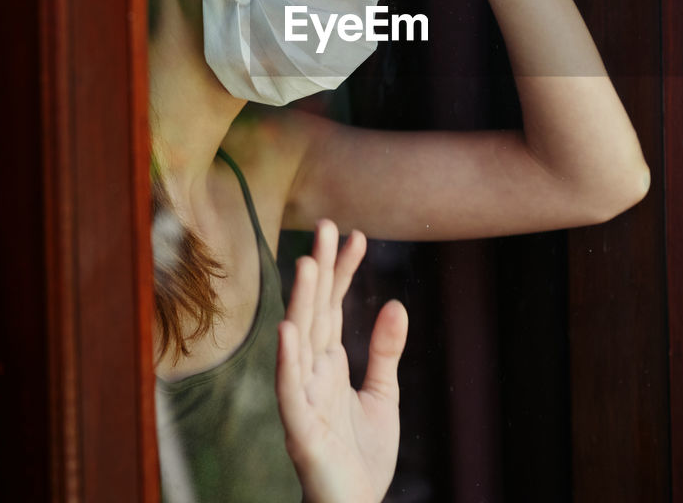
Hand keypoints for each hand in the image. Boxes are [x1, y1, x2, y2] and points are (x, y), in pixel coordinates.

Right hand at [276, 219, 408, 502]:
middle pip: (315, 313)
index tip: (355, 235)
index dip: (342, 271)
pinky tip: (289, 332)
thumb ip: (384, 352)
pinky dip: (287, 362)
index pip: (333, 307)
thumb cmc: (361, 455)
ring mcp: (303, 400)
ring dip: (301, 304)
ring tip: (306, 265)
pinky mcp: (301, 430)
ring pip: (300, 343)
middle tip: (326, 226)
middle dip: (319, 271)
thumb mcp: (383, 395)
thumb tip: (395, 303)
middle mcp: (311, 373)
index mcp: (329, 364)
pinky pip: (290, 392)